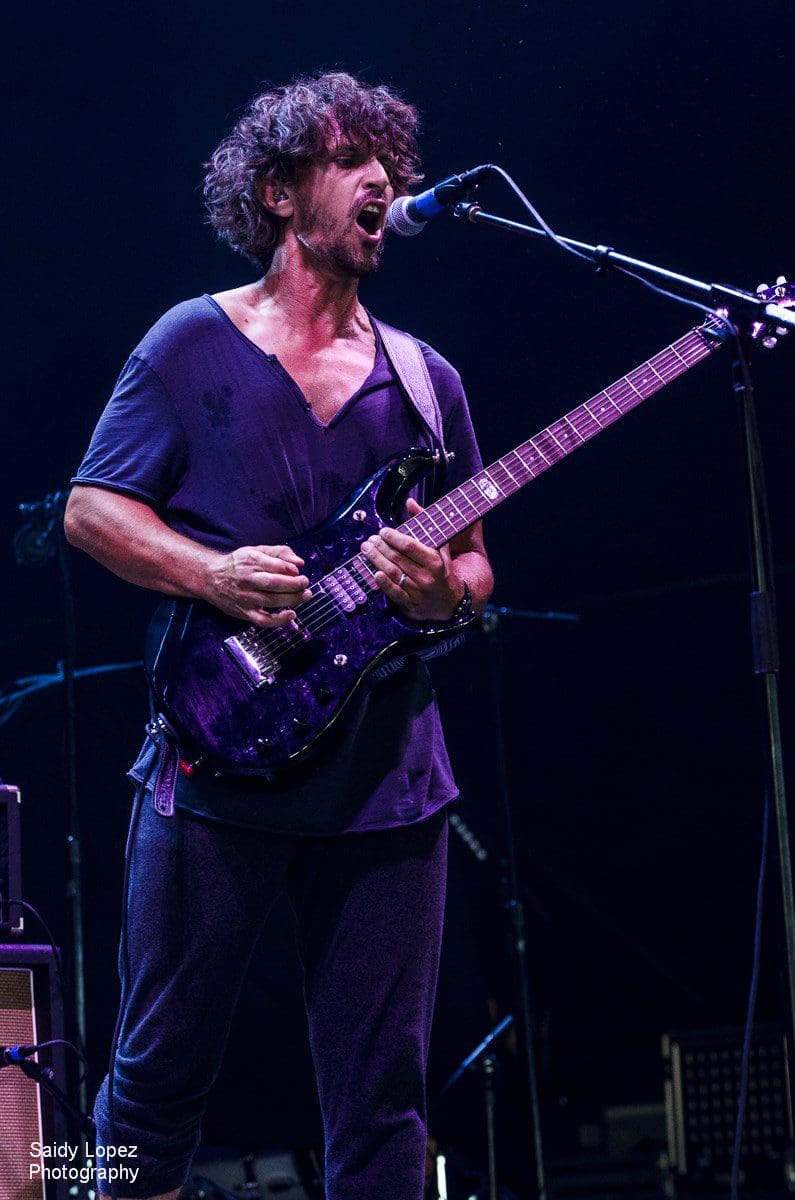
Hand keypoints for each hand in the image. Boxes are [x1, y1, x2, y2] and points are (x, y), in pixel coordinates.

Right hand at [206, 544, 311, 626]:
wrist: (210, 578)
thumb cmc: (237, 564)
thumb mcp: (255, 551)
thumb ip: (279, 553)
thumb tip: (299, 562)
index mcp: (251, 561)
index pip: (277, 566)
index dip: (292, 570)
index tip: (298, 572)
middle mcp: (247, 579)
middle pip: (275, 584)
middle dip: (295, 585)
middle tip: (305, 583)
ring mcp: (245, 597)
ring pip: (272, 601)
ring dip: (293, 600)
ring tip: (305, 595)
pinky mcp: (244, 612)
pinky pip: (264, 620)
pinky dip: (279, 620)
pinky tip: (291, 614)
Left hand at [361, 498, 463, 620]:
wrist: (451, 602)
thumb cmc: (443, 571)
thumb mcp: (441, 548)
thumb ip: (426, 524)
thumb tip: (410, 502)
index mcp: (435, 562)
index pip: (410, 546)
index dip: (394, 537)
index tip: (383, 531)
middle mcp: (426, 577)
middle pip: (398, 558)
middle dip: (380, 547)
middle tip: (370, 539)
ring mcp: (417, 592)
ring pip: (393, 573)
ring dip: (376, 560)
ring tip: (366, 549)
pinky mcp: (410, 604)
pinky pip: (394, 594)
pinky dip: (383, 584)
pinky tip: (374, 573)